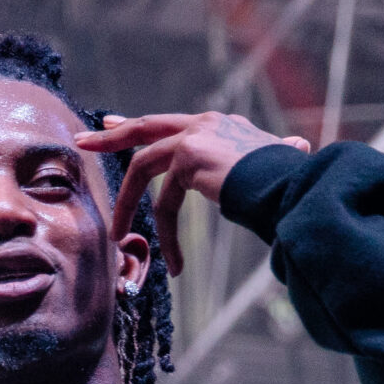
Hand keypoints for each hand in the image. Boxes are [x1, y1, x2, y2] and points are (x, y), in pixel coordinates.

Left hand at [77, 111, 313, 275]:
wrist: (299, 188)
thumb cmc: (294, 185)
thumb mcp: (277, 164)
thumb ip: (276, 154)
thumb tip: (299, 147)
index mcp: (221, 125)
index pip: (169, 123)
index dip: (139, 126)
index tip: (112, 123)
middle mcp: (206, 123)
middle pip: (145, 127)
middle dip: (111, 136)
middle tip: (83, 142)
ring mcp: (195, 135)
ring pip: (144, 167)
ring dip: (127, 204)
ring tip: (118, 239)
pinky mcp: (189, 155)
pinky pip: (164, 199)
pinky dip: (163, 232)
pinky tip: (173, 260)